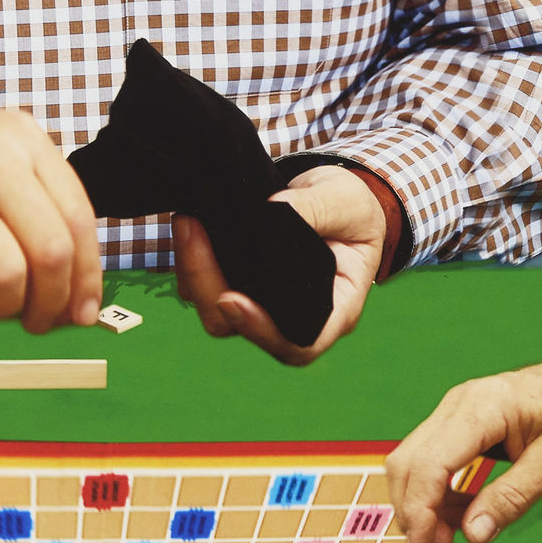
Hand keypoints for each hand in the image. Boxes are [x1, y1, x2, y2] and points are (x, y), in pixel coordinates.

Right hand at [0, 81, 101, 332]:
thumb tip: (78, 293)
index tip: (82, 312)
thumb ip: (40, 205)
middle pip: (50, 252)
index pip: (78, 220)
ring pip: (8, 275)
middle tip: (39, 321)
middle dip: (52, 303)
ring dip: (8, 308)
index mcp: (23, 140)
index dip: (87, 278)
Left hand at [173, 164, 384, 365]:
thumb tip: (269, 212)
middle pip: (239, 326)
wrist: (333, 199)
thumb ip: (316, 208)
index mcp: (335, 309)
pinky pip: (205, 286)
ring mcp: (262, 305)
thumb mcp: (347, 202)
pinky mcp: (239, 285)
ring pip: (214, 310)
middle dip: (208, 285)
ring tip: (189, 223)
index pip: (298, 343)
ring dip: (193, 271)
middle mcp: (293, 317)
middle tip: (192, 231)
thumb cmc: (352, 209)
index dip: (261, 332)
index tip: (230, 300)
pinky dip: (192, 261)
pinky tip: (191, 226)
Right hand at [386, 357, 541, 542]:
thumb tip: (473, 535)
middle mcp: (460, 404)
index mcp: (484, 407)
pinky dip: (437, 493)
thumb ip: (513, 498)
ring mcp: (456, 411)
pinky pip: (432, 460)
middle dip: (414, 511)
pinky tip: (460, 516)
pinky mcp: (460, 424)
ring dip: (422, 505)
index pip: (429, 462)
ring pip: (414, 462)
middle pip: (408, 462)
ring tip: (450, 538)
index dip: (420, 509)